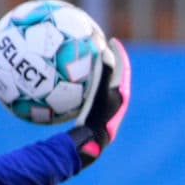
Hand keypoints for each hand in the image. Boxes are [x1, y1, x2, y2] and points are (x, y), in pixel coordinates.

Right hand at [67, 37, 131, 168]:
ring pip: (99, 88)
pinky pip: (86, 98)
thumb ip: (104, 72)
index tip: (112, 40)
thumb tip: (105, 49)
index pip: (123, 69)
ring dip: (92, 75)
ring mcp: (104, 112)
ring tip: (79, 62)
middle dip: (105, 62)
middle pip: (112, 77)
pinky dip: (78, 89)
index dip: (119, 54)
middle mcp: (115, 103)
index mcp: (120, 96)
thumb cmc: (96, 117)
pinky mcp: (92, 118)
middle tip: (96, 47)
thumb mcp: (100, 91)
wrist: (90, 143)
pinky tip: (61, 85)